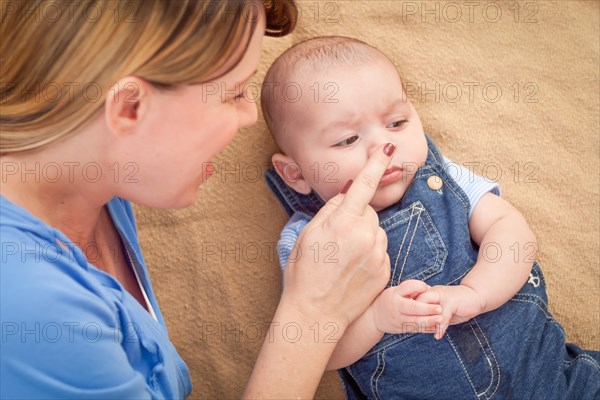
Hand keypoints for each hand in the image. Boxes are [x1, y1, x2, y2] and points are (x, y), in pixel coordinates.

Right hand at [281, 143, 395, 329]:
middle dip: (357, 217)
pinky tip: (353, 269)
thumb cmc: (304, 273)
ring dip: (365, 236)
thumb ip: (331, 210)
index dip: (375, 164)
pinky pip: (380, 251)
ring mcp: (377, 254)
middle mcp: (365, 235)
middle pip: (368, 211)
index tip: (385, 149)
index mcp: (343, 222)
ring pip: (376, 231)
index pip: (363, 185)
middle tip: (337, 238)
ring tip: (344, 258)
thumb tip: (348, 193)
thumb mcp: (308, 234)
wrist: (315, 312)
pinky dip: (370, 254)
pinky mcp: (385, 271)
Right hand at [369, 280, 443, 334]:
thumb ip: (410, 289)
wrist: (374, 317)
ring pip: (415, 321)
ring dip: (429, 320)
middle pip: (412, 308)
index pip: (407, 288)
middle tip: (439, 308)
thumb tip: (428, 289)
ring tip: (441, 318)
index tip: (428, 288)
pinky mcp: (402, 329)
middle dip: (426, 308)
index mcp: (395, 294)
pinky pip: (416, 329)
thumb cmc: (389, 300)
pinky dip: (427, 328)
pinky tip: (437, 326)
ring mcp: (399, 319)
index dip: (418, 287)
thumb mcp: (395, 291)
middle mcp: (396, 307)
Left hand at [416, 284, 484, 339]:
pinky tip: (438, 335)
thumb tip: (418, 326)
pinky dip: (440, 327)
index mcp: (429, 292)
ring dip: (426, 322)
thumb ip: (431, 314)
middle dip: (415, 316)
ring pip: (429, 309)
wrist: (475, 296)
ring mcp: (442, 296)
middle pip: (417, 303)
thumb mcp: (441, 308)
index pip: (413, 300)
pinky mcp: (451, 302)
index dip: (410, 312)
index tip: (407, 323)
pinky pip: (443, 316)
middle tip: (412, 327)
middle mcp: (433, 292)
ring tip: (424, 332)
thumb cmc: (457, 304)